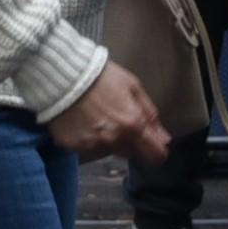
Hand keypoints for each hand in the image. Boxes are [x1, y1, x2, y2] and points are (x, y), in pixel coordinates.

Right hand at [50, 62, 172, 166]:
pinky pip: (87, 148)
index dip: (156, 150)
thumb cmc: (100, 76)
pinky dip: (88, 138)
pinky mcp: (73, 146)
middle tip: (119, 119)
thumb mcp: (133, 87)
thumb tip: (164, 138)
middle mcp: (113, 140)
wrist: (63, 73)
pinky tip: (84, 121)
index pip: (154, 155)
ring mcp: (92, 145)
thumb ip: (150, 114)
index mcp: (132, 125)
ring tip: (98, 117)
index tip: (153, 143)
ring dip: (109, 140)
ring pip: (109, 151)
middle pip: (130, 153)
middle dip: (130, 141)